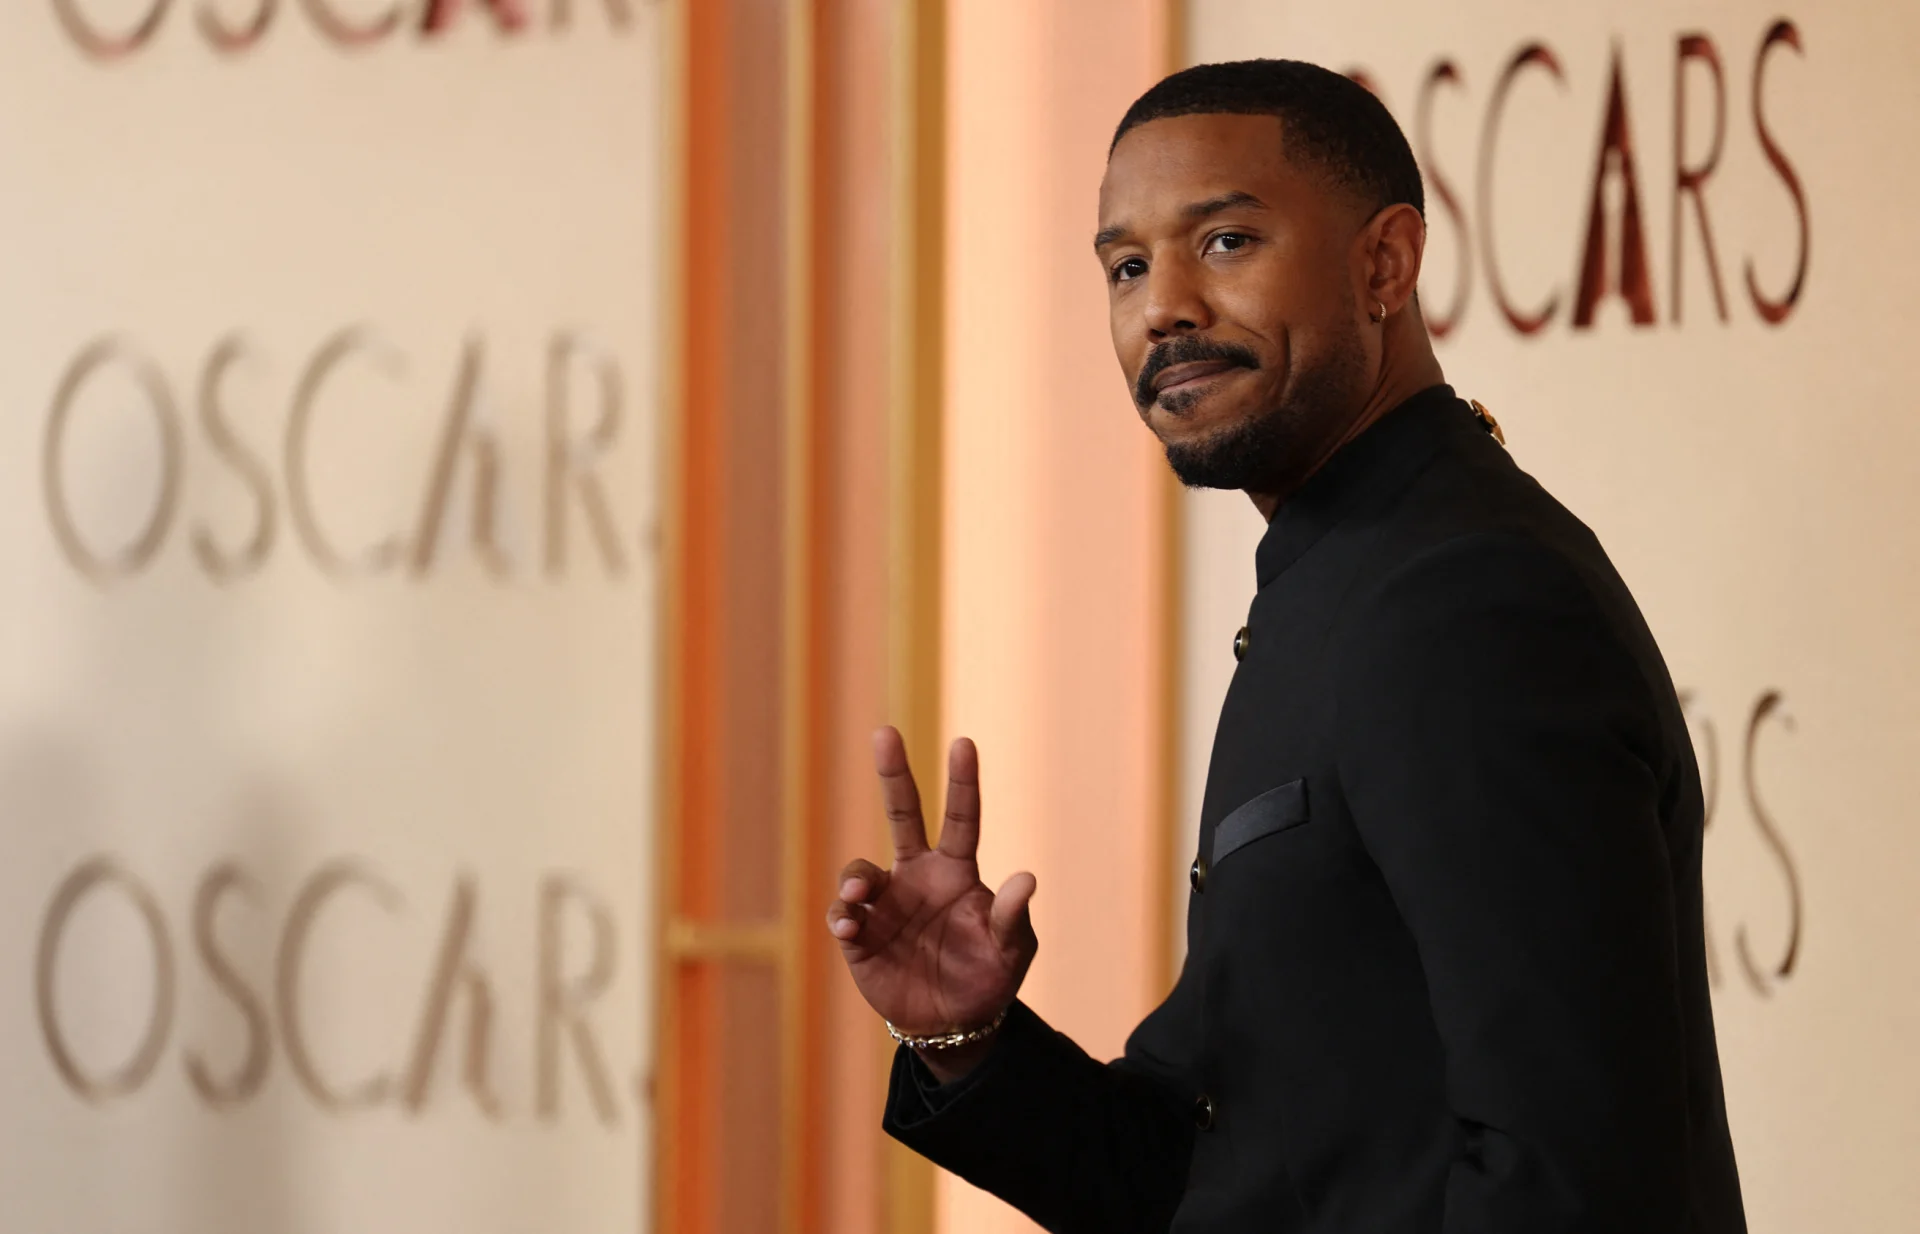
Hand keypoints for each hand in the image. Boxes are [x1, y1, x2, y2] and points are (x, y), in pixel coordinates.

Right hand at [827, 728, 1037, 1079]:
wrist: (953, 1024)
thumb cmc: (988, 976)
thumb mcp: (1012, 950)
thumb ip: (1014, 916)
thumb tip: (1028, 878)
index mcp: (956, 871)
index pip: (960, 818)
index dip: (962, 782)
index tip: (964, 743)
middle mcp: (917, 876)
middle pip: (902, 814)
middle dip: (893, 772)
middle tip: (885, 733)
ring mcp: (885, 904)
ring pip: (861, 868)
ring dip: (857, 874)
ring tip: (859, 889)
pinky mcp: (860, 937)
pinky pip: (844, 916)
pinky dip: (843, 917)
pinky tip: (851, 928)